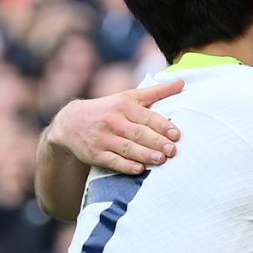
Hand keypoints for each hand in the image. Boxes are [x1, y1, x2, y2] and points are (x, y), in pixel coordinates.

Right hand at [45, 79, 183, 174]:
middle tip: (172, 150)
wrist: (70, 122)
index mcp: (123, 105)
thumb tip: (181, 82)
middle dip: (156, 142)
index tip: (176, 134)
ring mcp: (103, 138)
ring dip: (145, 155)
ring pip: (127, 148)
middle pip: (138, 133)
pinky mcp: (95, 154)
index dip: (162, 125)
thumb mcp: (128, 96)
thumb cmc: (107, 109)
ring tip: (162, 160)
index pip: (146, 116)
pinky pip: (113, 161)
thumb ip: (156, 92)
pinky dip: (126, 166)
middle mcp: (113, 121)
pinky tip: (139, 169)